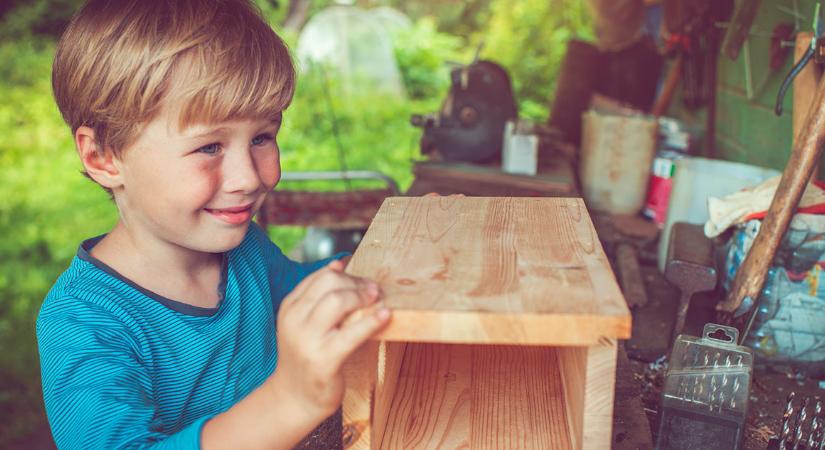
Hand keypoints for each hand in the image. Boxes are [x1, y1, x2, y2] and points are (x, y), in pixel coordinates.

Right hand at [270, 260, 389, 421]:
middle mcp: (295, 321)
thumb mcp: (304, 323)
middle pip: (329, 284)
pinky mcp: (324, 360)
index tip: (360, 279)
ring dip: (363, 297)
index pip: (319, 277)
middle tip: (373, 290)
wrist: (295, 397)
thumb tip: (339, 264)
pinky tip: (384, 316)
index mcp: (290, 308)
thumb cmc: (306, 356)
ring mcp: (308, 341)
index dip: (345, 274)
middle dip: (356, 283)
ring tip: (377, 300)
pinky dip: (372, 321)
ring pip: (337, 301)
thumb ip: (318, 296)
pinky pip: (352, 333)